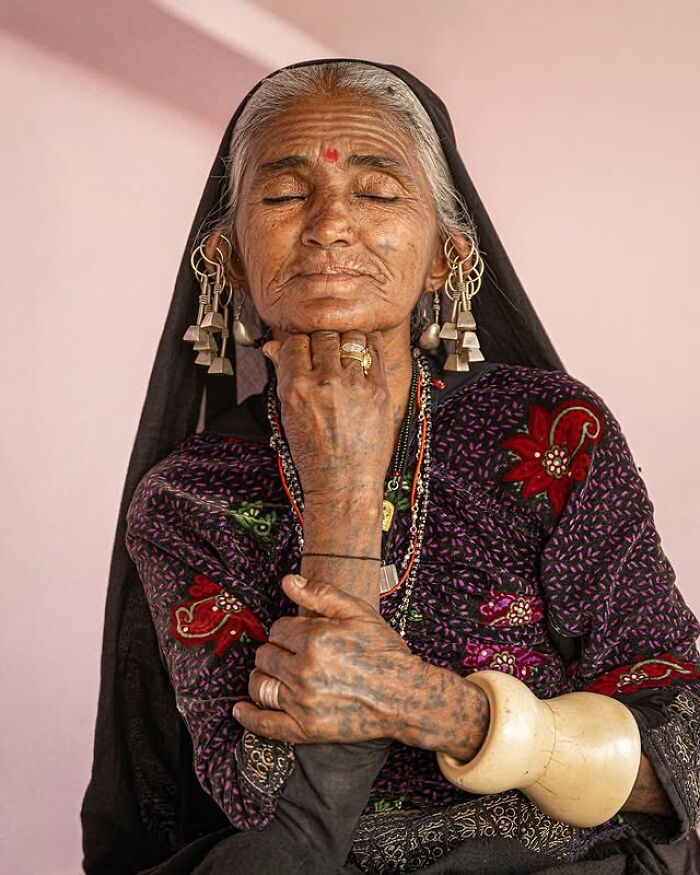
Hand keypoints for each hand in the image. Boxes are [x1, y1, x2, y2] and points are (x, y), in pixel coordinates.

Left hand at [232, 573, 421, 743]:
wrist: (406, 696)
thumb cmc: (383, 651)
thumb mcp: (357, 612)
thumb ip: (321, 593)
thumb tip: (287, 581)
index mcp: (314, 639)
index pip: (277, 629)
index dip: (287, 629)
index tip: (301, 634)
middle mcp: (304, 671)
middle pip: (264, 655)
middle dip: (274, 650)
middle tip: (292, 653)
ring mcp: (303, 703)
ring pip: (260, 685)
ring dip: (261, 676)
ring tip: (271, 673)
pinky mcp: (306, 730)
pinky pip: (265, 725)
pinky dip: (248, 716)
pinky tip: (240, 709)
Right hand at [263, 330, 393, 498]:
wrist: (344, 484)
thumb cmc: (315, 457)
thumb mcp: (289, 415)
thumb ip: (284, 376)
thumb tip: (274, 349)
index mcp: (297, 388)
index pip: (295, 342)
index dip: (298, 344)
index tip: (303, 351)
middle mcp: (326, 382)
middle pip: (323, 335)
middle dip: (322, 341)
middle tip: (324, 355)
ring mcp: (355, 384)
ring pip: (351, 337)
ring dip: (346, 342)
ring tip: (344, 356)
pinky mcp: (379, 389)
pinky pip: (375, 351)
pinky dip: (369, 347)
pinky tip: (364, 355)